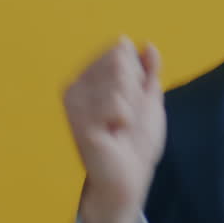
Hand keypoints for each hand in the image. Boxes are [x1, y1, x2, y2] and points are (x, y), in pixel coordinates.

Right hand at [63, 36, 166, 222]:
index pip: (122, 50)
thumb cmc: (136, 141)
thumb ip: (149, 71)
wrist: (130, 177)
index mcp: (89, 78)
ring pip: (119, 80)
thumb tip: (148, 45)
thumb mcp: (149, 99)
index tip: (130, 103)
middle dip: (135, 91)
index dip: (139, 77)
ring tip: (120, 127)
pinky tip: (114, 133)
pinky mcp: (79, 122)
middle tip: (126, 118)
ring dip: (131, 108)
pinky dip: (125, 119)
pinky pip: (115, 103)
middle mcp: (75, 86)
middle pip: (120, 62)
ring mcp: (74, 104)